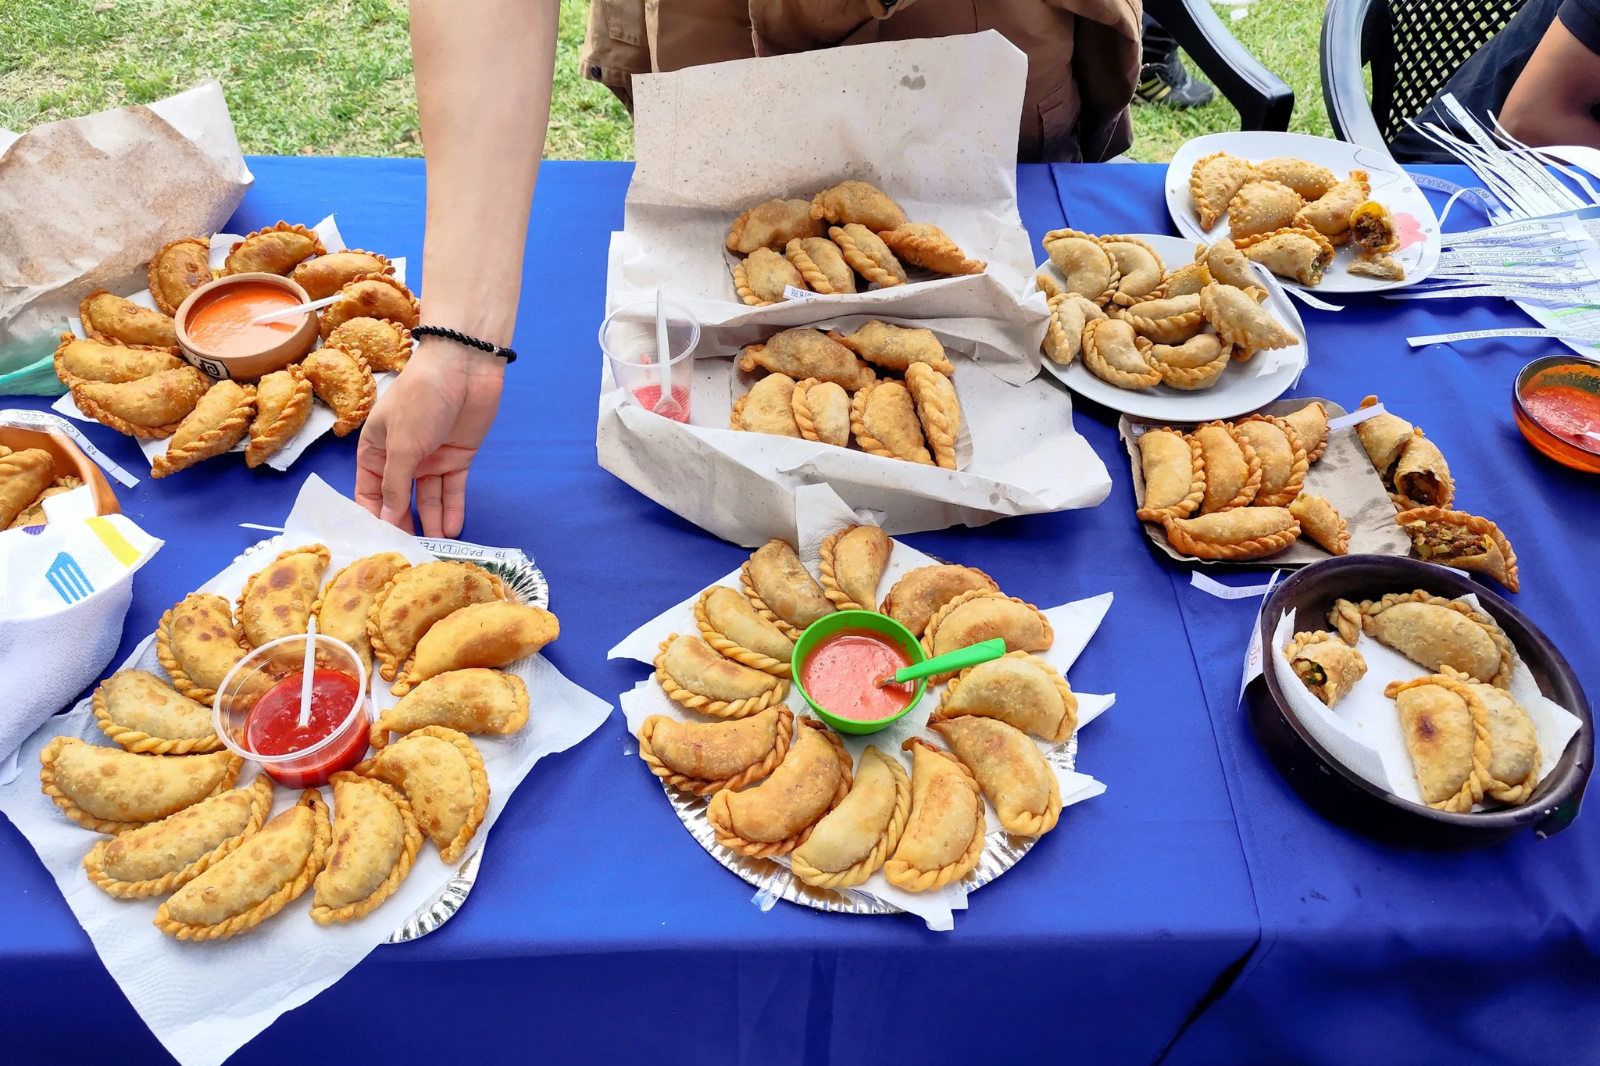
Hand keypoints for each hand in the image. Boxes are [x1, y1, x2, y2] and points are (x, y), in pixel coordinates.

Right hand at [355, 340, 504, 536]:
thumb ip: (394, 484)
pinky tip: (451, 531)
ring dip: (430, 522)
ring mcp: (430, 458)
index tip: (378, 545)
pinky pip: (452, 490)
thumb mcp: (401, 444)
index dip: (372, 516)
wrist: (464, 367)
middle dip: (404, 524)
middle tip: (410, 554)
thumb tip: (384, 520)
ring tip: (434, 550)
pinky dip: (452, 509)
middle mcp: (401, 456)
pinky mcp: (457, 458)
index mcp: (375, 448)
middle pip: (399, 499)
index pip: (368, 490)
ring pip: (427, 498)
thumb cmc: (421, 398)